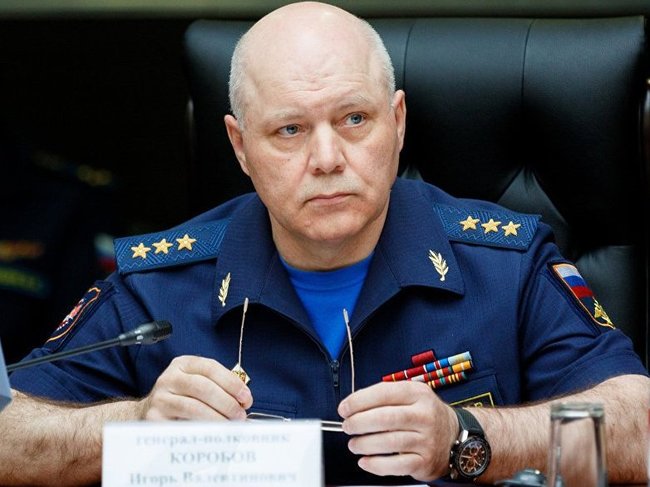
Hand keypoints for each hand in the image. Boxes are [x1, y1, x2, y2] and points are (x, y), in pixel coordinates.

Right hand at [139, 355, 252, 420]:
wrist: (148, 412)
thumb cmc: (181, 397)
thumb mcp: (197, 383)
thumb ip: (218, 386)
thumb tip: (243, 400)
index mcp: (183, 364)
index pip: (210, 368)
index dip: (231, 383)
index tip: (246, 398)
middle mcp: (169, 378)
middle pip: (203, 387)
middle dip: (227, 402)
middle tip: (240, 415)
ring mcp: (160, 397)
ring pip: (194, 407)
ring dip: (217, 418)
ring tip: (230, 425)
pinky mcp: (155, 418)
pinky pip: (182, 425)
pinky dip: (201, 430)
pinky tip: (213, 434)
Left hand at [337, 380, 456, 480]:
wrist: (453, 436)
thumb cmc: (423, 414)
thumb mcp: (411, 394)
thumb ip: (384, 396)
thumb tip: (352, 405)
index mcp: (417, 394)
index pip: (383, 393)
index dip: (359, 401)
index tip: (344, 408)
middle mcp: (424, 415)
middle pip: (385, 418)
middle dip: (359, 423)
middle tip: (347, 426)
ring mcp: (426, 439)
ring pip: (388, 442)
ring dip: (364, 444)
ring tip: (354, 444)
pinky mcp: (424, 461)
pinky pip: (396, 465)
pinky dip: (376, 465)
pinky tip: (365, 461)